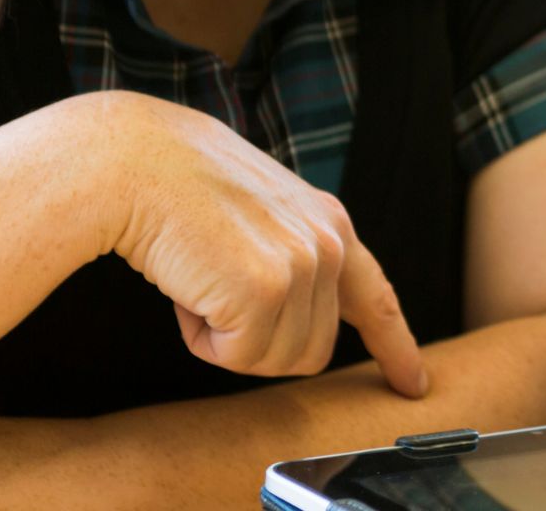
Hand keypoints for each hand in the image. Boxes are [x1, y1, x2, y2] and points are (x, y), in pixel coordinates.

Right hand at [82, 92, 426, 397]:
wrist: (132, 161)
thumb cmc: (179, 187)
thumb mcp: (260, 213)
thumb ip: (294, 254)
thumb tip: (304, 321)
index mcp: (331, 224)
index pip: (375, 297)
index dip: (396, 347)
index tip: (413, 384)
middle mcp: (329, 245)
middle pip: (311, 351)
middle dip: (257, 341)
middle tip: (213, 288)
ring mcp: (303, 267)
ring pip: (274, 361)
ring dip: (225, 337)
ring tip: (200, 276)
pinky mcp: (266, 291)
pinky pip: (235, 357)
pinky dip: (200, 338)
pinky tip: (186, 287)